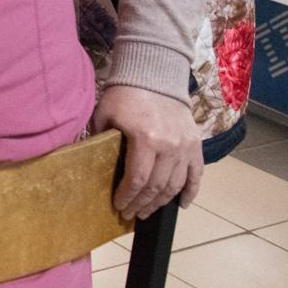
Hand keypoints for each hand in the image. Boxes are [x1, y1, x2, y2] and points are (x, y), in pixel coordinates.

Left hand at [94, 84, 204, 219]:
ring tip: (147, 211)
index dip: (127, 197)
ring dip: (161, 202)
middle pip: (156, 186)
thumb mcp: (105, 114)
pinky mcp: (195, 144)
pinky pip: (196, 174)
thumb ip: (101, 141)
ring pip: (175, 184)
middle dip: (141, 203)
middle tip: (130, 213)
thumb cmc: (125, 93)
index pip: (137, 179)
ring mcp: (185, 146)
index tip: (118, 206)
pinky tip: (181, 205)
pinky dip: (190, 191)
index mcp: (145, 138)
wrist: (155, 73)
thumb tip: (92, 165)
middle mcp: (169, 145)